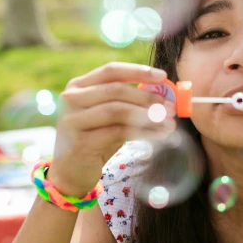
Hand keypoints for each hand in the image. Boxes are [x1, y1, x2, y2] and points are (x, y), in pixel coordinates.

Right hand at [49, 62, 173, 196]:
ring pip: (117, 111)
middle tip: (171, 108)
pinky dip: (142, 133)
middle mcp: (71, 99)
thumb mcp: (111, 117)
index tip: (162, 76)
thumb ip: (129, 103)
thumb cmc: (95, 140)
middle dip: (147, 97)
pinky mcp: (80, 141)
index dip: (138, 71)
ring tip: (168, 124)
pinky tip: (157, 136)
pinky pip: (117, 132)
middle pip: (116, 90)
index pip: (111, 71)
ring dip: (147, 116)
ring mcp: (73, 120)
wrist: (71, 171)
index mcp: (78, 86)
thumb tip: (166, 96)